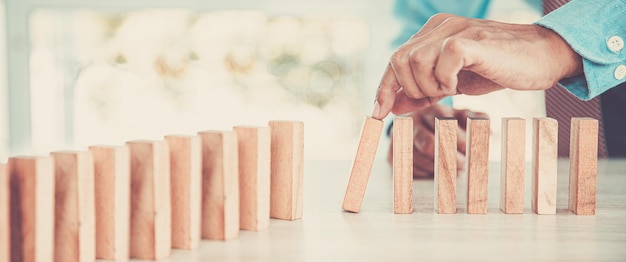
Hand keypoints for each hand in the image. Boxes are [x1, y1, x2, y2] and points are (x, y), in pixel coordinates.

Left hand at [372, 13, 582, 119]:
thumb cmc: (497, 70)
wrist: (541, 59)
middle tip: (436, 96)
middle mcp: (440, 26)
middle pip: (398, 60)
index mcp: (433, 32)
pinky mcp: (470, 40)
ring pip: (415, 62)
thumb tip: (391, 106)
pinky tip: (459, 84)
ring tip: (451, 89)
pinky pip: (441, 63)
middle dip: (410, 89)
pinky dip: (445, 81)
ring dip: (429, 86)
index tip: (378, 114)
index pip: (395, 60)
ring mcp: (455, 30)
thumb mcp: (452, 84)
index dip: (384, 88)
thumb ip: (423, 91)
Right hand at [387, 104, 488, 177]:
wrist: (413, 126)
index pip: (445, 126)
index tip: (472, 152)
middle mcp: (413, 122)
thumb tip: (488, 130)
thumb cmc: (443, 122)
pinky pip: (410, 169)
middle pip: (429, 145)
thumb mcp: (461, 117)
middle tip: (462, 166)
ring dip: (438, 169)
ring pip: (420, 159)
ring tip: (453, 172)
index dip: (460, 142)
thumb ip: (476, 119)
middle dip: (449, 159)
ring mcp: (400, 138)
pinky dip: (425, 173)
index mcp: (432, 110)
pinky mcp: (392, 155)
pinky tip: (435, 172)